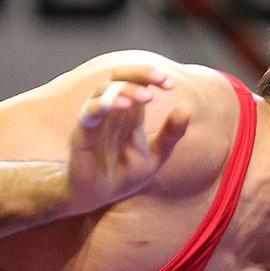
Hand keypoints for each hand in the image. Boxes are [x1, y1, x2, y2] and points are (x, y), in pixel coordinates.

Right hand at [66, 66, 187, 214]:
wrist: (99, 197)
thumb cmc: (125, 174)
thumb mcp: (156, 154)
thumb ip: (171, 133)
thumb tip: (187, 106)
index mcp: (130, 114)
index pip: (138, 83)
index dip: (152, 77)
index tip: (170, 84)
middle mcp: (111, 112)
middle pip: (119, 77)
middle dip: (139, 73)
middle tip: (161, 78)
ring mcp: (95, 121)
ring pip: (104, 90)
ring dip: (126, 89)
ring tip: (147, 96)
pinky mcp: (82, 135)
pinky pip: (90, 113)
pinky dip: (105, 105)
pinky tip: (124, 106)